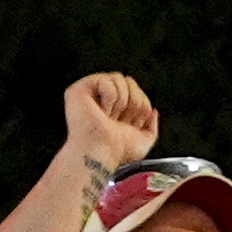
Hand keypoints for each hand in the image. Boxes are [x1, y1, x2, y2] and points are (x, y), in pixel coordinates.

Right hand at [63, 70, 159, 187]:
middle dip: (134, 102)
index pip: (136, 90)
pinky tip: (102, 111)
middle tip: (123, 119)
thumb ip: (152, 127)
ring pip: (119, 78)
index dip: (141, 106)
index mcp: (115, 110)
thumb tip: (152, 112)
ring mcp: (90, 93)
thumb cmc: (117, 151)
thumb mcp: (144, 141)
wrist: (104, 153)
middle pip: (129, 81)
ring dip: (121, 102)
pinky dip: (110, 97)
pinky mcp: (79, 90)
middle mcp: (102, 100)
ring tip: (110, 116)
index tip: (133, 122)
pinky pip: (106, 80)